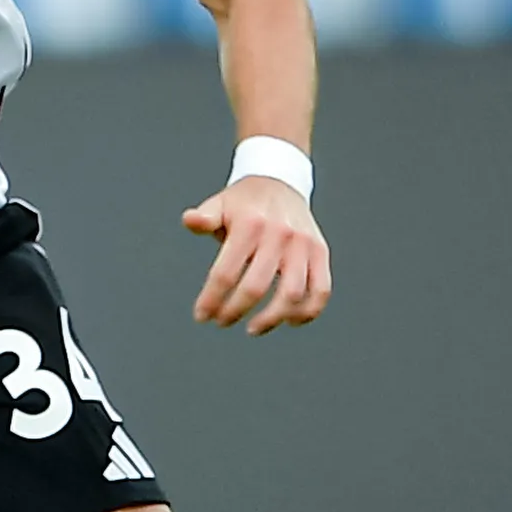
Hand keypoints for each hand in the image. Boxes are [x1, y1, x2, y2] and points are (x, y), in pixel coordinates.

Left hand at [182, 173, 329, 332]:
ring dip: (271, 319)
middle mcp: (279, 235)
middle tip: (222, 322)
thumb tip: (190, 220)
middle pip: (255, 287)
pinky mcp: (321, 252)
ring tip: (252, 329)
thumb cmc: (244, 203)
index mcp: (250, 225)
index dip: (212, 299)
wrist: (280, 182)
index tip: (202, 316)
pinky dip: (307, 312)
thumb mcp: (219, 204)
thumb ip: (204, 217)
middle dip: (234, 311)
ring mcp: (303, 245)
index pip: (226, 273)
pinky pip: (321, 290)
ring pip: (292, 294)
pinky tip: (288, 321)